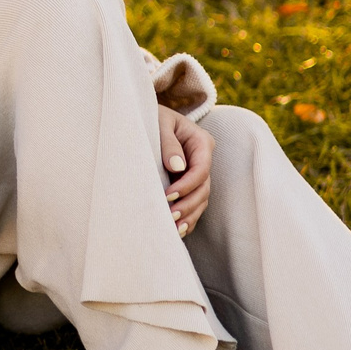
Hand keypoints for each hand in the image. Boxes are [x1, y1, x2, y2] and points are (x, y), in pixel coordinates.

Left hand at [159, 105, 212, 236]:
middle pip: (203, 188)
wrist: (147, 117)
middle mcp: (202, 159)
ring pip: (200, 199)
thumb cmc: (152, 117)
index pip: (201, 169)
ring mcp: (197, 173)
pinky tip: (177, 231)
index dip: (187, 185)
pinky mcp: (188, 185)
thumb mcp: (159, 123)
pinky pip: (194, 205)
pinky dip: (188, 219)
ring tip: (174, 229)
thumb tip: (177, 167)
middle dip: (188, 204)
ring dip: (189, 215)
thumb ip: (168, 143)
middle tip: (170, 216)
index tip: (168, 195)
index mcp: (201, 142)